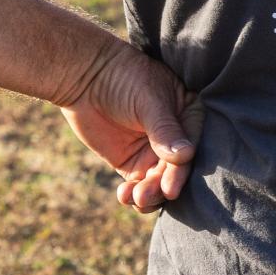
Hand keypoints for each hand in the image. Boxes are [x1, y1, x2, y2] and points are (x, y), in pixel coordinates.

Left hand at [61, 44, 202, 213]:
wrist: (84, 77)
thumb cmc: (123, 77)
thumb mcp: (148, 100)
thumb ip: (165, 129)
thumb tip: (185, 156)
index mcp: (189, 115)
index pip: (192, 147)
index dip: (181, 170)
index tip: (170, 189)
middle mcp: (176, 137)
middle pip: (176, 171)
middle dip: (161, 186)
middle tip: (146, 195)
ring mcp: (154, 152)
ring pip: (159, 183)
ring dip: (149, 195)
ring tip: (134, 197)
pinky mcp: (133, 163)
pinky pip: (139, 185)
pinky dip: (134, 195)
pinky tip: (125, 196)